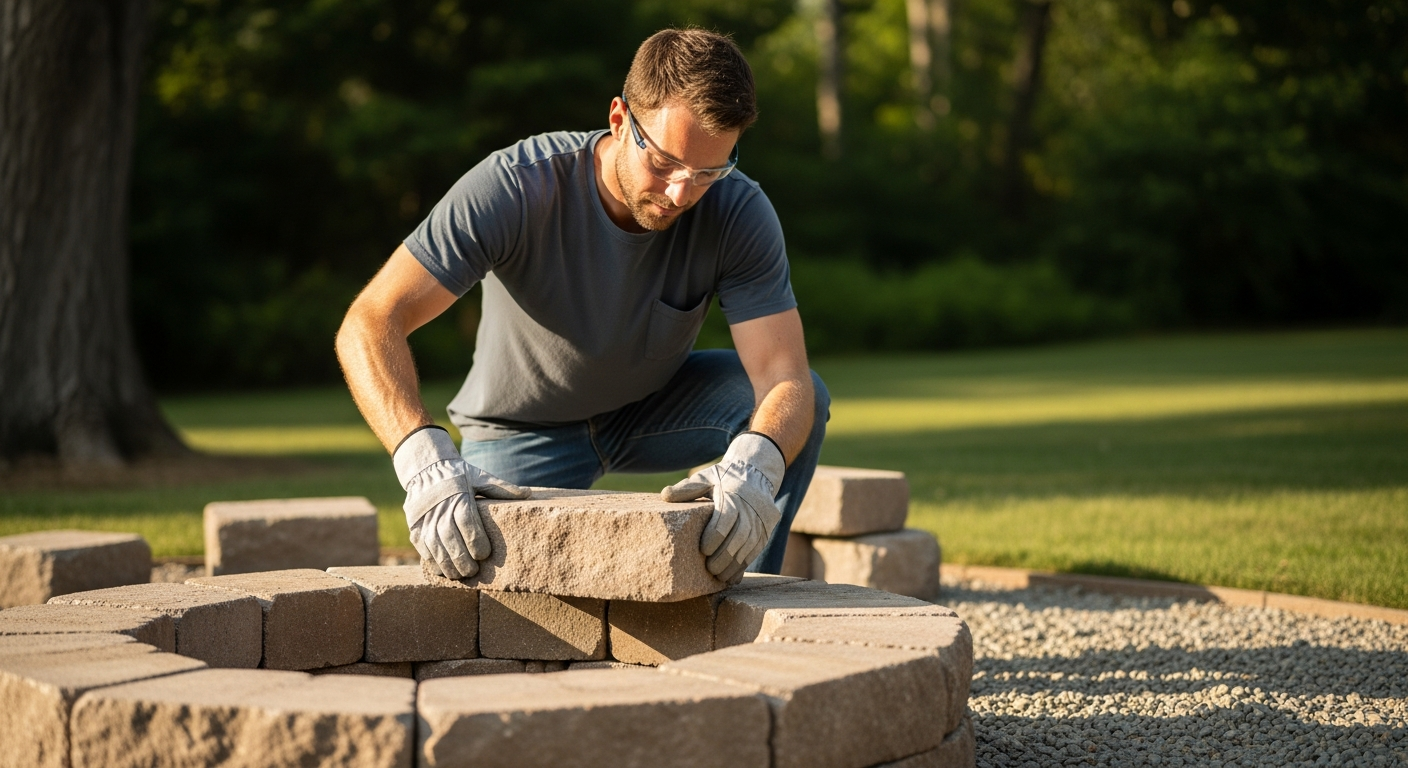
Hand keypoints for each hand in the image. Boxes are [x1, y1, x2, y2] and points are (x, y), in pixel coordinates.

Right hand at [393, 426, 530, 578]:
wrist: (426, 469)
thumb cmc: (458, 475)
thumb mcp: (479, 476)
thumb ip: (501, 487)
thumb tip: (527, 494)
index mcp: (458, 496)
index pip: (466, 521)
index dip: (475, 540)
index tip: (484, 554)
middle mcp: (439, 508)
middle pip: (449, 537)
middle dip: (461, 558)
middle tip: (473, 571)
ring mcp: (424, 518)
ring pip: (433, 545)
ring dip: (446, 564)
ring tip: (459, 575)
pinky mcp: (414, 526)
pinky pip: (421, 547)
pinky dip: (431, 561)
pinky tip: (442, 571)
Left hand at [661, 432, 785, 582]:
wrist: (756, 473)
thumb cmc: (725, 478)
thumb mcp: (707, 477)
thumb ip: (687, 488)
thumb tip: (665, 495)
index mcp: (733, 496)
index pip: (726, 519)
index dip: (715, 536)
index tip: (703, 549)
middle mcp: (750, 510)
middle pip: (739, 537)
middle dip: (724, 556)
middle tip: (710, 569)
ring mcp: (760, 522)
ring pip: (749, 547)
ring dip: (734, 564)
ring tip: (719, 577)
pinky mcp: (765, 532)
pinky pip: (755, 551)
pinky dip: (744, 565)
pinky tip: (732, 577)